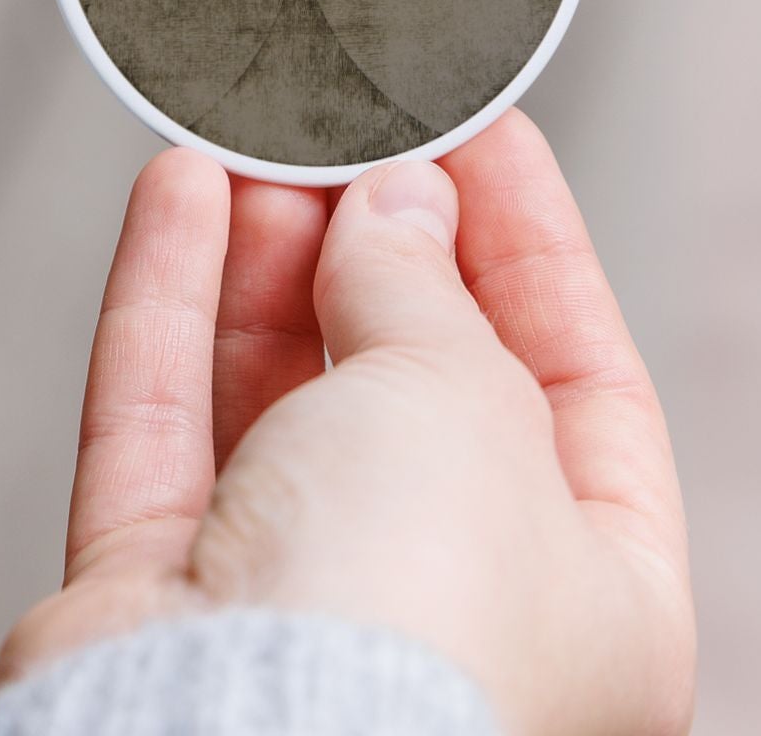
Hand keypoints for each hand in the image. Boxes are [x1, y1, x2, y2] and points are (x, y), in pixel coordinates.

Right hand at [0, 112, 694, 735]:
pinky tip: (176, 196)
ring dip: (266, 259)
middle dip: (376, 244)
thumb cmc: (406, 628)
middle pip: (415, 383)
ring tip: (255, 144)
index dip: (530, 245)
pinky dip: (168, 303)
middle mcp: (449, 611)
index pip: (585, 382)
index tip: (479, 134)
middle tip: (347, 132)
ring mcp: (296, 610)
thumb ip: (425, 283)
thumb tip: (397, 202)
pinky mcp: (161, 600)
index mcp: (598, 602)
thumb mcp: (462, 395)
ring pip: (279, 395)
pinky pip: (165, 422)